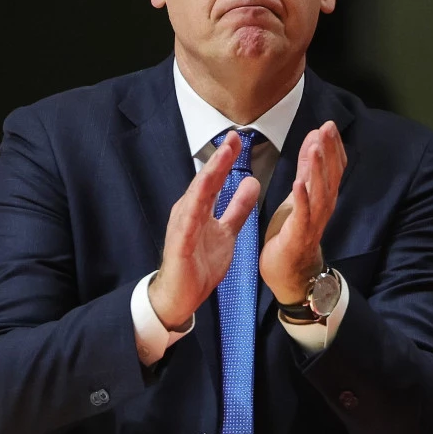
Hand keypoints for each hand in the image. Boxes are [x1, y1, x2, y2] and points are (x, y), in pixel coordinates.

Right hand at [149, 131, 260, 329]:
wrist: (180, 296)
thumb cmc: (199, 263)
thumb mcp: (227, 231)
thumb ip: (238, 208)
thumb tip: (252, 182)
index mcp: (200, 207)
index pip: (214, 178)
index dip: (226, 158)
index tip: (238, 138)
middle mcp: (189, 211)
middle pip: (205, 180)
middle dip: (218, 158)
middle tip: (233, 137)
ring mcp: (183, 226)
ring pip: (196, 196)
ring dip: (209, 175)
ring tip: (221, 157)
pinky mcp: (180, 245)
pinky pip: (189, 224)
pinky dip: (197, 207)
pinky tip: (204, 193)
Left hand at [260, 121, 346, 304]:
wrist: (289, 272)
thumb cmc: (293, 232)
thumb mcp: (299, 193)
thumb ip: (308, 168)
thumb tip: (315, 139)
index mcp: (323, 196)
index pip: (334, 167)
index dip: (333, 146)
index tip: (328, 125)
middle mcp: (324, 206)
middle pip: (331, 175)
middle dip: (329, 151)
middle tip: (327, 128)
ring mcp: (314, 220)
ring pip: (320, 191)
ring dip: (318, 169)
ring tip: (315, 148)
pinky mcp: (300, 233)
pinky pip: (303, 214)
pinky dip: (302, 198)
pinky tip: (299, 183)